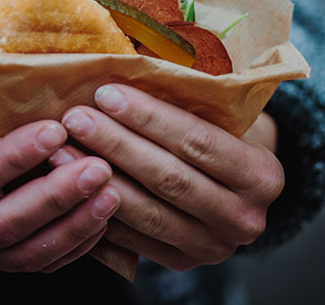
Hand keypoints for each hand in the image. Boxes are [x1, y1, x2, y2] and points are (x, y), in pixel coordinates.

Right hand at [0, 98, 120, 272]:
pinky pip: (44, 264)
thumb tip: (38, 71)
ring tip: (111, 192)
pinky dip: (77, 242)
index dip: (14, 157)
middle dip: (55, 197)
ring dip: (74, 224)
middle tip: (99, 167)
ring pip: (28, 253)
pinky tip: (105, 217)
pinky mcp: (2, 264)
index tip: (57, 130)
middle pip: (3, 224)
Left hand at [50, 85, 283, 270]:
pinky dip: (101, 210)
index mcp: (262, 175)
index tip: (107, 93)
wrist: (242, 191)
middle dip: (117, 144)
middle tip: (75, 118)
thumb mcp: (230, 120)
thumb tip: (134, 60)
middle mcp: (244, 218)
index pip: (199, 141)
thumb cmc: (229, 138)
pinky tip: (72, 186)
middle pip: (170, 177)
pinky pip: (135, 239)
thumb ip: (196, 103)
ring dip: (99, 179)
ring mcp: (214, 247)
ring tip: (61, 151)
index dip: (150, 117)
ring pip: (147, 212)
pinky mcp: (183, 263)